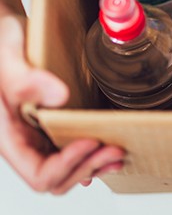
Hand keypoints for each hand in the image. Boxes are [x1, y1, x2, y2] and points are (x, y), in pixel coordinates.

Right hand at [0, 9, 124, 194]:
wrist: (4, 36)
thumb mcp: (8, 57)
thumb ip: (27, 79)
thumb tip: (60, 96)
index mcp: (9, 136)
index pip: (39, 173)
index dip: (68, 164)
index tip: (91, 141)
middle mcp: (24, 141)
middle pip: (56, 178)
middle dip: (87, 167)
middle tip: (115, 150)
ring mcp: (37, 135)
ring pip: (65, 169)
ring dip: (93, 165)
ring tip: (117, 154)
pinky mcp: (50, 124)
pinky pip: (69, 150)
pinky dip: (90, 155)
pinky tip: (105, 151)